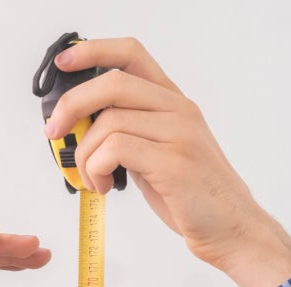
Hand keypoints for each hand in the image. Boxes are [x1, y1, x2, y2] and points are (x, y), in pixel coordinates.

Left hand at [43, 36, 290, 286]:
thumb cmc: (194, 198)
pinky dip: (96, 169)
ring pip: (108, 123)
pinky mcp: (174, 162)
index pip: (131, 54)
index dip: (92, 51)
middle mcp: (180, 110)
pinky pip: (115, 150)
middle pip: (113, 83)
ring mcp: (179, 134)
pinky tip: (104, 187)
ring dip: (86, 154)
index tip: (64, 62)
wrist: (234, 231)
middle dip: (72, 106)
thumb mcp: (161, 153)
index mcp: (175, 103)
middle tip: (55, 133)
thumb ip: (130, 132)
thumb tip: (80, 126)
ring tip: (93, 179)